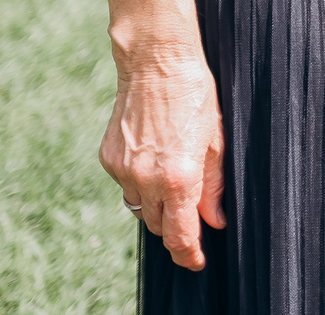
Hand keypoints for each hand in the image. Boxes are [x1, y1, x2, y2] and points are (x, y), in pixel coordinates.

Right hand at [101, 50, 225, 269]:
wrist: (156, 63)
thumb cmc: (195, 95)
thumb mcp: (216, 140)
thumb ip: (214, 185)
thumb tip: (213, 220)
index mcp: (179, 177)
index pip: (179, 235)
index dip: (188, 254)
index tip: (196, 262)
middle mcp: (147, 179)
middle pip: (158, 225)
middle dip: (175, 226)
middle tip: (191, 215)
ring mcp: (123, 170)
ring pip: (140, 207)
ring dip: (157, 204)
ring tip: (174, 178)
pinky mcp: (108, 159)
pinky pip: (125, 184)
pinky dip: (140, 182)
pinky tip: (154, 158)